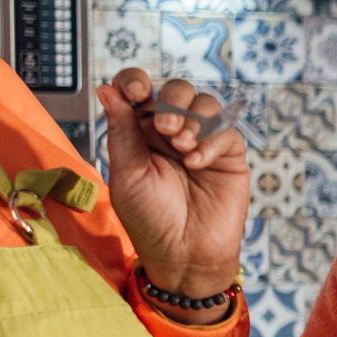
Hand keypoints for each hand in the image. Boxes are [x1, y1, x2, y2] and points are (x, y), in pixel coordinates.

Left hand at [98, 69, 247, 315]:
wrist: (184, 254)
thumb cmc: (149, 219)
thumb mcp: (127, 174)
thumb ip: (122, 131)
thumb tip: (107, 90)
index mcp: (139, 132)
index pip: (138, 91)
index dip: (135, 81)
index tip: (134, 90)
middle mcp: (171, 131)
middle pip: (176, 90)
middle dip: (170, 101)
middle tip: (163, 128)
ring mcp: (203, 142)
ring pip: (205, 103)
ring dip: (192, 118)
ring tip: (181, 146)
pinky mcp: (229, 156)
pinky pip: (226, 132)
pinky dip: (211, 142)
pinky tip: (196, 163)